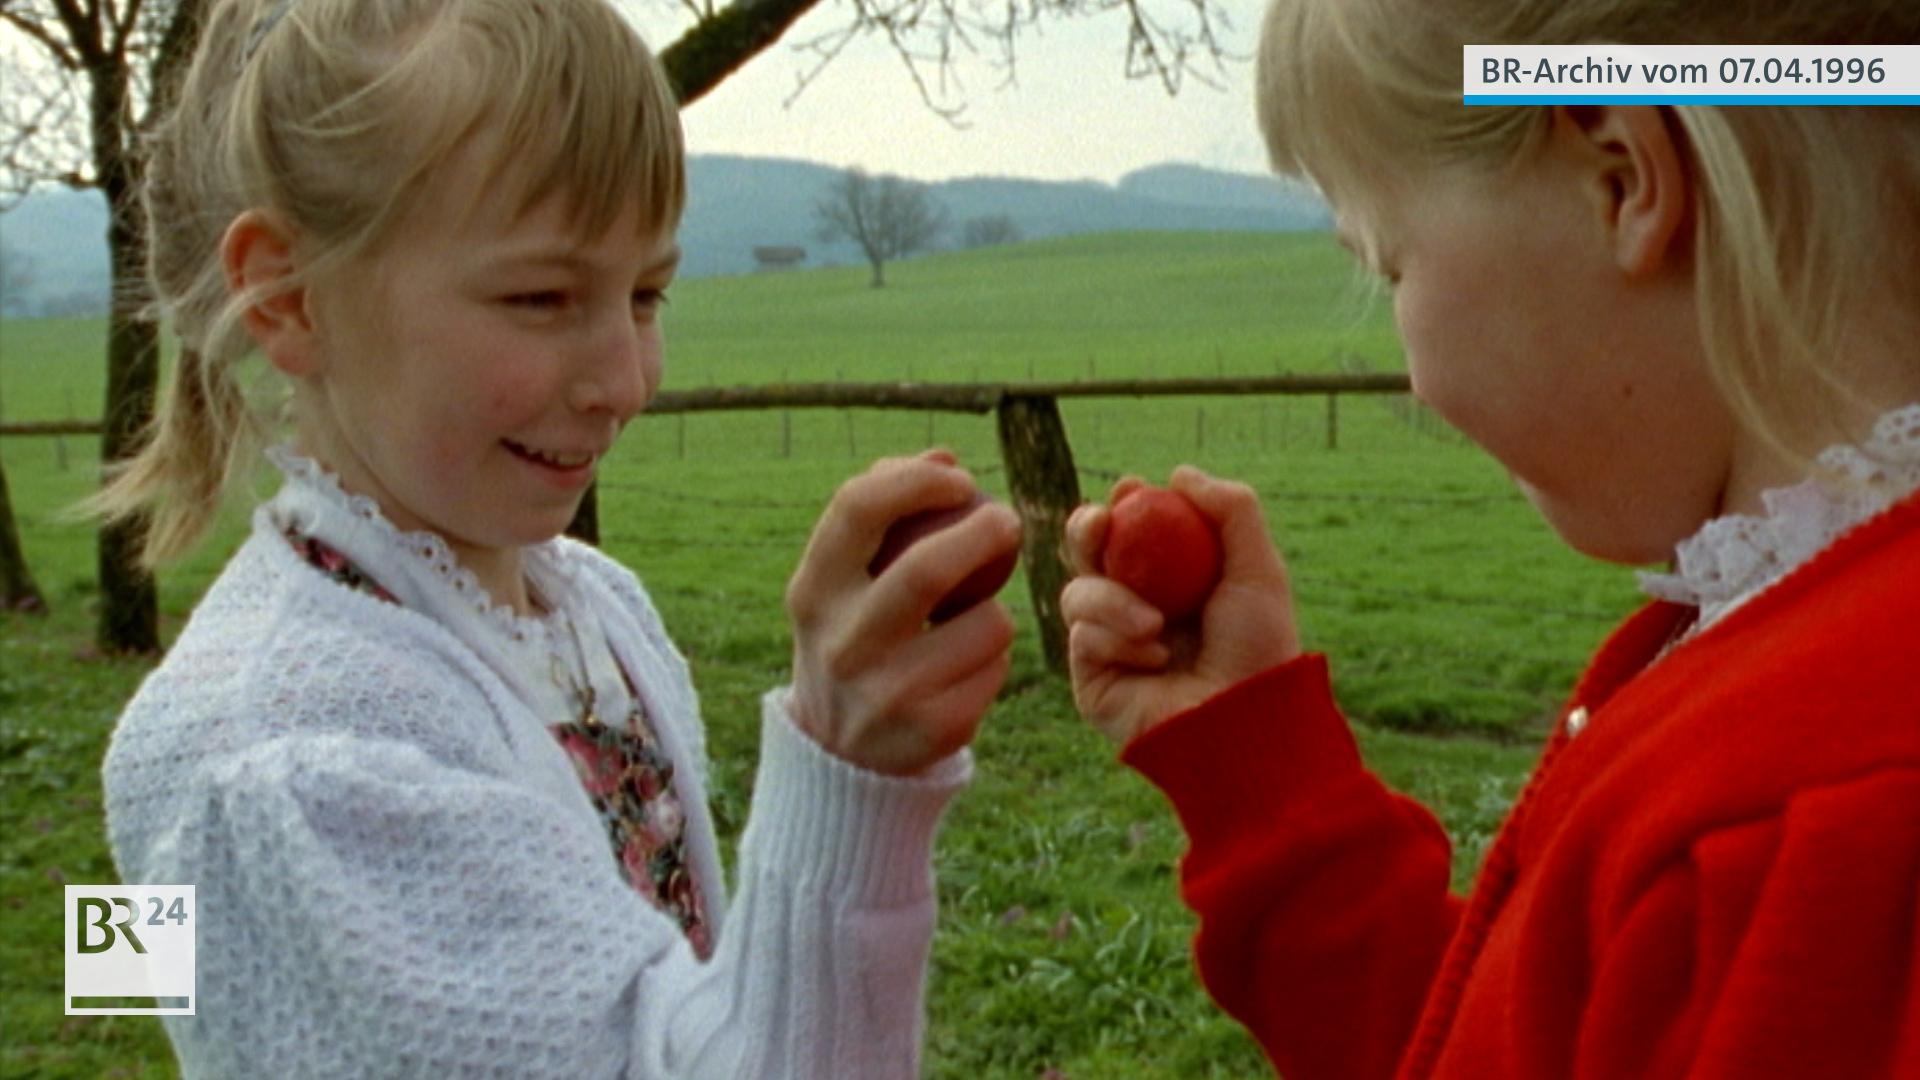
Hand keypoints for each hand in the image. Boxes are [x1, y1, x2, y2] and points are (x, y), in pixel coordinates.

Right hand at [785, 449, 1022, 774]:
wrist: (839, 753)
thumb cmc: (854, 636)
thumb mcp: (843, 581)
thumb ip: (883, 514)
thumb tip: (945, 457)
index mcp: (814, 592)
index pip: (857, 508)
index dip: (916, 479)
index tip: (958, 478)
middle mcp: (843, 643)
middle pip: (928, 568)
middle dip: (983, 532)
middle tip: (1007, 521)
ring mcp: (886, 692)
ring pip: (985, 623)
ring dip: (995, 611)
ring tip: (974, 620)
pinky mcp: (932, 730)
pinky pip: (995, 669)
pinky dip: (995, 657)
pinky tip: (968, 668)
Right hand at [1061, 466, 1301, 745]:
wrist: (1242, 721)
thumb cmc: (1259, 649)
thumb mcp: (1258, 569)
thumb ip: (1231, 510)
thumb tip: (1178, 473)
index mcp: (1172, 581)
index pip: (1131, 531)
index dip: (1123, 505)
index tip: (1131, 490)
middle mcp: (1134, 608)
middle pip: (1086, 553)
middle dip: (1085, 529)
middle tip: (1101, 523)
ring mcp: (1109, 644)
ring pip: (1076, 591)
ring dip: (1112, 600)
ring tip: (1155, 627)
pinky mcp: (1091, 678)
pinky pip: (1081, 636)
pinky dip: (1116, 640)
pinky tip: (1154, 661)